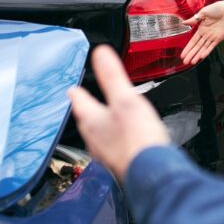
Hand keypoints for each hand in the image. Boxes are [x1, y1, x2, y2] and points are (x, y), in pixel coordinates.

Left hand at [68, 45, 170, 177]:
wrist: (151, 171)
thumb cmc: (137, 138)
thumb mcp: (125, 98)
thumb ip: (112, 75)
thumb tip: (100, 53)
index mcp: (92, 120)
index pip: (79, 101)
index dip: (77, 92)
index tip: (72, 89)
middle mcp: (94, 138)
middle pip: (86, 118)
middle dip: (87, 108)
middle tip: (85, 101)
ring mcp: (106, 152)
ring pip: (98, 133)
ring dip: (100, 123)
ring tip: (104, 117)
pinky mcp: (120, 161)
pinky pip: (111, 145)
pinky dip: (114, 137)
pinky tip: (123, 137)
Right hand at [180, 1, 223, 64]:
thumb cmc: (217, 8)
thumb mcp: (203, 12)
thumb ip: (194, 19)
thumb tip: (183, 23)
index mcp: (201, 29)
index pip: (193, 41)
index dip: (188, 48)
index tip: (183, 54)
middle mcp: (206, 35)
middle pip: (197, 47)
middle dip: (191, 54)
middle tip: (185, 62)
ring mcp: (212, 37)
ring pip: (203, 48)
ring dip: (197, 55)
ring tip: (192, 62)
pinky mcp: (219, 38)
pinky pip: (212, 46)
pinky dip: (207, 51)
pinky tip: (201, 56)